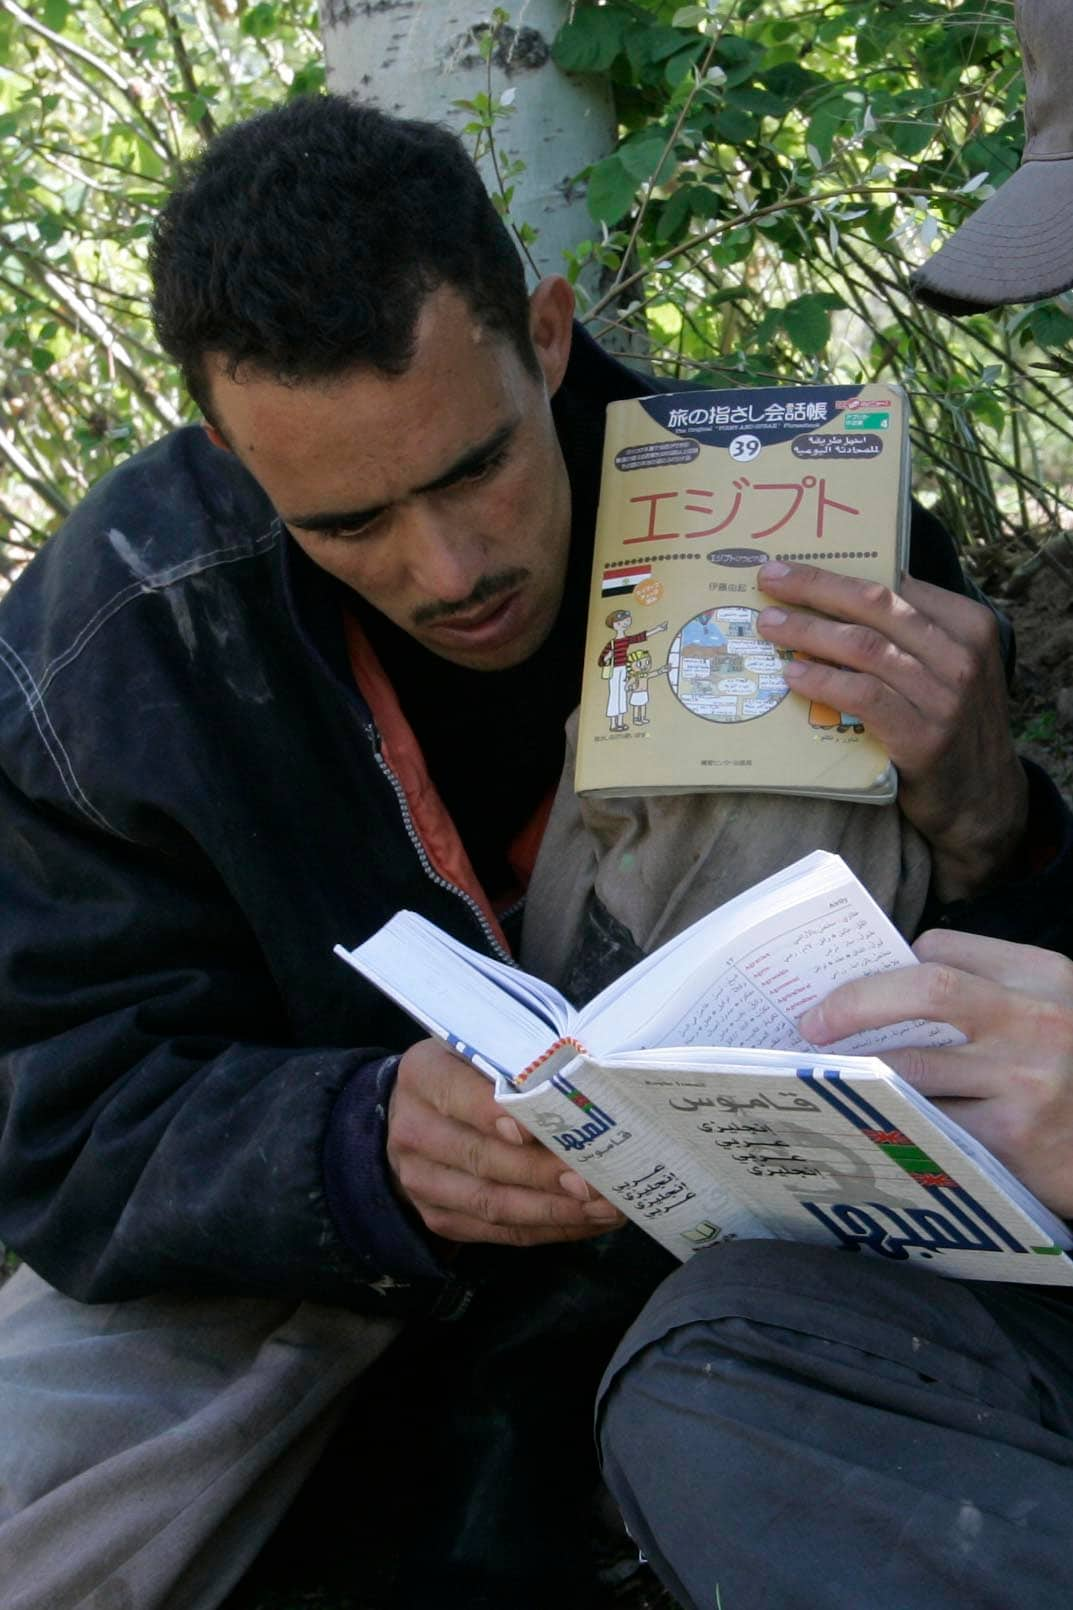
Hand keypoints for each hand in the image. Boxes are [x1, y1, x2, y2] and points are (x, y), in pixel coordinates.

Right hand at [387, 1038, 624, 1246]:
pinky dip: (548, 1229)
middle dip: (542, 1172)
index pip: (457, 1094)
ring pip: (492, 1203)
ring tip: (604, 1207)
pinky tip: (587, 1221)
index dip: (494, 1113)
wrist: (415, 1115)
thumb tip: (579, 1088)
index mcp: (423, 1076)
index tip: (534, 1130)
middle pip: (480, 1157)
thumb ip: (518, 1064)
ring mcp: (423, 1181)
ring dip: (553, 1210)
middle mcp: (414, 1130)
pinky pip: (499, 1232)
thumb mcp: (480, 1049)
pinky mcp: (441, 1218)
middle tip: (593, 1179)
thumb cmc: (468, 1072)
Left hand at [756, 561, 1027, 899]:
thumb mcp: (946, 668)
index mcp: (967, 625)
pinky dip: (824, 681)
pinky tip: (793, 674)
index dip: (836, 572)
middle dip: (814, 587)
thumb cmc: (949, 725)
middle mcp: (961, 654)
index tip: (790, 566)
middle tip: (768, 579)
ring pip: (864, 647)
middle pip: (874, 605)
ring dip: (808, 632)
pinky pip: (864, 697)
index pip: (893, 584)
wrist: (981, 799)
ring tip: (769, 627)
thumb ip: (910, 634)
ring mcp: (946, 696)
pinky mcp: (925, 737)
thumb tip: (836, 595)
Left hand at [799, 929, 1072, 1215]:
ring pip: (915, 1066)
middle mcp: (1038, 1021)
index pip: (943, 951)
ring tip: (825, 1075)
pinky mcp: (1011, 1139)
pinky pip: (927, 1122)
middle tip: (811, 1024)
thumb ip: (983, 989)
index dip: (888, 969)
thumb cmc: (1066, 1072)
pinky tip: (863, 1121)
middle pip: (928, 989)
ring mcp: (1027, 1081)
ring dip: (860, 1071)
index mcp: (1042, 977)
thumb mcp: (1048, 1010)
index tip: (845, 990)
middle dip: (856, 1002)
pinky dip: (889, 1120)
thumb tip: (883, 983)